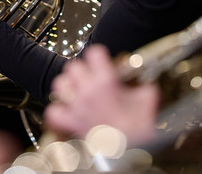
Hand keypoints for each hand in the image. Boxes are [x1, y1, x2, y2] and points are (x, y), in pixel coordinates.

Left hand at [44, 45, 159, 145]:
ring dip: (68, 85)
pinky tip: (67, 110)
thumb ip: (142, 82)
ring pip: (59, 84)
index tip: (103, 61)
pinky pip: (53, 112)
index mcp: (106, 81)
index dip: (99, 56)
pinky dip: (57, 110)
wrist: (134, 149)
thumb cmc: (141, 125)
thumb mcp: (148, 96)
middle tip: (91, 76)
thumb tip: (141, 78)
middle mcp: (88, 91)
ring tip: (77, 89)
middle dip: (82, 69)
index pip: (93, 52)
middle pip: (73, 66)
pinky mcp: (71, 123)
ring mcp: (77, 107)